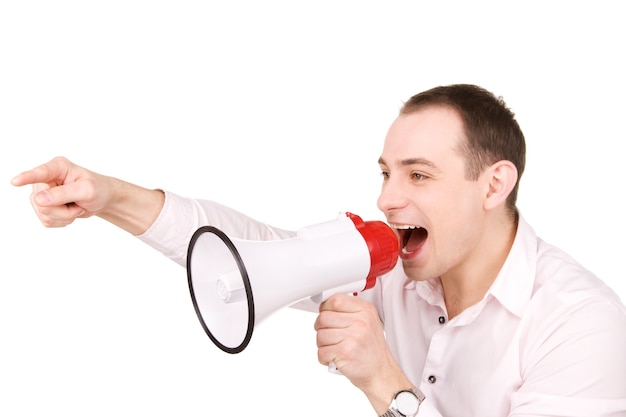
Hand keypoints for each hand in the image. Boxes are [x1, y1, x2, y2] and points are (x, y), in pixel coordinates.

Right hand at [11, 156, 115, 227]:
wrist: (102, 199)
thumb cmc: (98, 189)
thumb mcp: (86, 190)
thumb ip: (63, 194)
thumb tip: (39, 199)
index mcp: (58, 167)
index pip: (40, 173)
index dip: (27, 178)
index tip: (15, 182)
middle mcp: (46, 178)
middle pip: (41, 201)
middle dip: (63, 209)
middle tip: (78, 204)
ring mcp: (42, 193)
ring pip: (43, 213)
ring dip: (64, 216)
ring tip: (76, 207)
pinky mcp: (43, 206)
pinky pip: (46, 221)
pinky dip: (62, 221)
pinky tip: (70, 212)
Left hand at [314, 294, 412, 412]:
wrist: (381, 373)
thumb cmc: (372, 350)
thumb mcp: (368, 322)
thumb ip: (350, 311)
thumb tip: (326, 305)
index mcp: (366, 311)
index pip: (335, 299)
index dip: (326, 308)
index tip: (327, 314)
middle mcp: (361, 322)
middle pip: (323, 317)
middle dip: (321, 328)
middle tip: (330, 335)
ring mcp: (353, 337)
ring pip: (320, 335)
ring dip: (322, 345)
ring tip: (334, 348)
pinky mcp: (345, 353)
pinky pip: (321, 352)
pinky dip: (323, 358)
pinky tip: (334, 358)